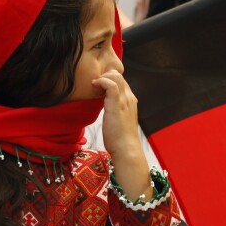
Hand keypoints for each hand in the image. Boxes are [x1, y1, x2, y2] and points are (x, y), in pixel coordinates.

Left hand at [94, 70, 151, 199]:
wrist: (126, 150)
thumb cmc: (120, 138)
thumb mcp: (118, 119)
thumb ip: (114, 109)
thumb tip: (105, 105)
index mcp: (131, 101)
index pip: (121, 81)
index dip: (108, 79)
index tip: (98, 87)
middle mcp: (130, 98)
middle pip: (118, 75)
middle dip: (104, 76)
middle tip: (95, 86)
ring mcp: (124, 100)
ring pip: (115, 76)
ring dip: (102, 77)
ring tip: (94, 86)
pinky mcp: (117, 103)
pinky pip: (111, 84)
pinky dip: (101, 81)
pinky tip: (95, 87)